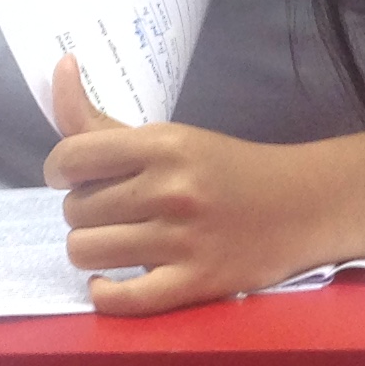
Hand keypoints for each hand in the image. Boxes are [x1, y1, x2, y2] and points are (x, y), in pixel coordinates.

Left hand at [43, 54, 323, 315]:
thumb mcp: (169, 137)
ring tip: (117, 242)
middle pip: (75, 210)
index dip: (60, 171)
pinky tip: (112, 281)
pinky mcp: (196, 283)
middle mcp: (171, 190)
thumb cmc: (225, 170)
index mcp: (164, 145)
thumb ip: (103, 119)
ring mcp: (183, 240)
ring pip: (86, 252)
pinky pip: (121, 299)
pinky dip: (105, 294)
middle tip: (115, 211)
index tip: (74, 178)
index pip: (71, 158)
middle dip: (86, 211)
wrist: (303, 205)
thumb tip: (61, 65)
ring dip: (93, 250)